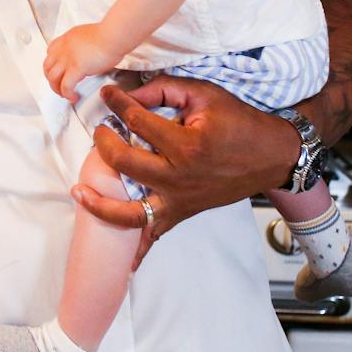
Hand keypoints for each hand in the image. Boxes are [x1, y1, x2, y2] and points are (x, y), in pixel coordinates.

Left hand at [41, 24, 117, 97]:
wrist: (113, 36)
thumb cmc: (109, 35)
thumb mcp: (90, 36)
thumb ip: (84, 45)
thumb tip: (87, 53)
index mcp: (68, 39)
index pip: (51, 51)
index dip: (52, 63)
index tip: (56, 69)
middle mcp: (64, 48)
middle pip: (47, 66)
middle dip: (51, 78)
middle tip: (57, 85)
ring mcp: (68, 58)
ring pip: (52, 78)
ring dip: (56, 88)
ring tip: (64, 94)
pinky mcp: (76, 68)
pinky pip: (66, 86)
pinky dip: (67, 94)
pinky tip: (73, 97)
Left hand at [78, 75, 299, 267]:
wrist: (272, 156)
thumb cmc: (240, 123)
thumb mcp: (205, 95)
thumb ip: (164, 90)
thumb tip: (128, 94)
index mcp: (186, 145)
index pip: (137, 122)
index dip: (117, 104)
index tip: (106, 95)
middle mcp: (179, 177)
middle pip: (124, 162)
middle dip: (104, 143)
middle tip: (101, 130)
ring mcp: (180, 201)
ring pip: (130, 213)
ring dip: (100, 205)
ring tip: (79, 192)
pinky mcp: (183, 213)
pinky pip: (154, 235)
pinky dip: (137, 250)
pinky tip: (120, 261)